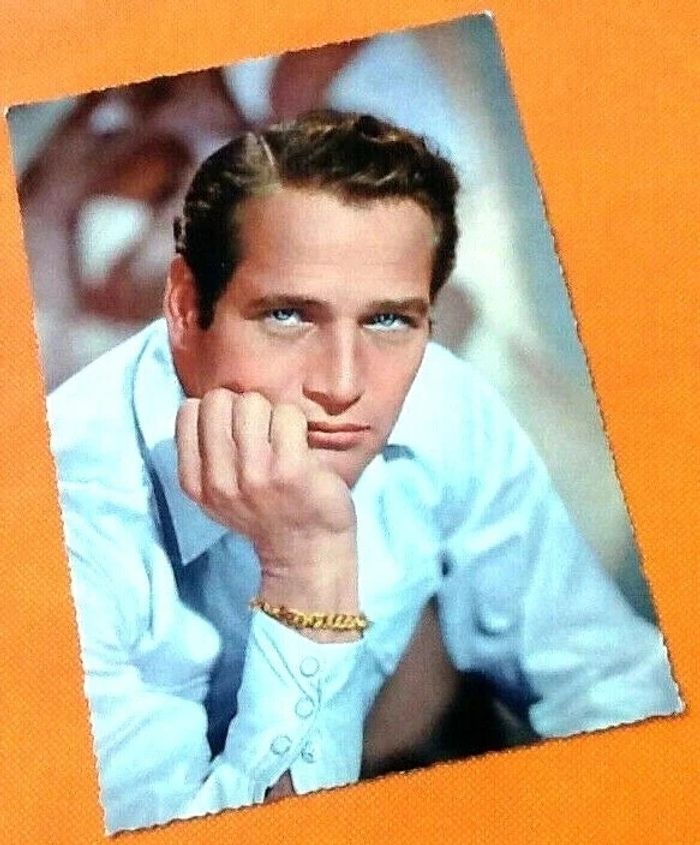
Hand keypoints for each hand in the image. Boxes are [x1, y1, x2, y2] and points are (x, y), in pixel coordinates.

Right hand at [175, 389, 358, 617]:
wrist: (306, 552)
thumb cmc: (267, 512)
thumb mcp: (220, 491)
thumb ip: (207, 452)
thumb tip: (209, 398)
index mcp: (195, 482)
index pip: (189, 410)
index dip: (217, 411)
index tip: (236, 431)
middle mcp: (218, 480)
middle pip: (219, 400)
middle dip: (243, 407)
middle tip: (263, 433)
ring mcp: (254, 475)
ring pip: (253, 402)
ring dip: (272, 413)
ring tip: (283, 440)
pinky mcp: (290, 470)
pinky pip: (288, 415)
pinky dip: (298, 423)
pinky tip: (301, 448)